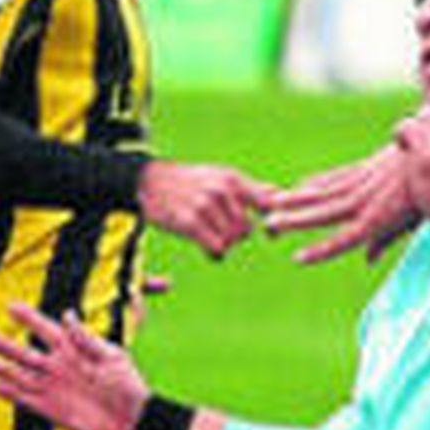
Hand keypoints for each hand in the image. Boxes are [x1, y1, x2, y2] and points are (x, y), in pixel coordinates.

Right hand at [0, 305, 148, 429]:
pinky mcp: (51, 409)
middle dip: (6, 346)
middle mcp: (59, 368)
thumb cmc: (128, 385)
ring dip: (4, 369)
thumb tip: (68, 315)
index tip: (12, 306)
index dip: (30, 319)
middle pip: (26, 354)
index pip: (46, 330)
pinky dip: (11, 393)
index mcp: (74, 350)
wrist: (133, 421)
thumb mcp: (112, 357)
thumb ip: (87, 339)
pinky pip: (26, 400)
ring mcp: (53, 388)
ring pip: (22, 376)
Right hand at [138, 159, 269, 259]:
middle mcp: (221, 190)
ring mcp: (205, 206)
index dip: (273, 222)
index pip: (268, 204)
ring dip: (222, 245)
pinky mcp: (190, 222)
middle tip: (220, 231)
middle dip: (236, 236)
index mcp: (233, 179)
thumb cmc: (190, 182)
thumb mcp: (222, 177)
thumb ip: (251, 189)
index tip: (270, 232)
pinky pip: (216, 249)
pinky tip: (205, 246)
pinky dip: (213, 253)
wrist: (149, 181)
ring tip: (208, 236)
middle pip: (246, 230)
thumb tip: (280, 195)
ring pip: (231, 241)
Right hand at [263, 144, 419, 266]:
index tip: (298, 258)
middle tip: (270, 225)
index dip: (321, 250)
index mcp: (379, 219)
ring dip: (296, 199)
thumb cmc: (427, 195)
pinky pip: (333, 178)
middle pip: (324, 213)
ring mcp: (361, 182)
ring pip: (322, 193)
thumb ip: (387, 239)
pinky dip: (314, 184)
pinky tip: (297, 188)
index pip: (344, 239)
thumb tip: (368, 260)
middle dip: (295, 220)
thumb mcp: (412, 221)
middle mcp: (366, 200)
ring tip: (272, 205)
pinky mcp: (362, 169)